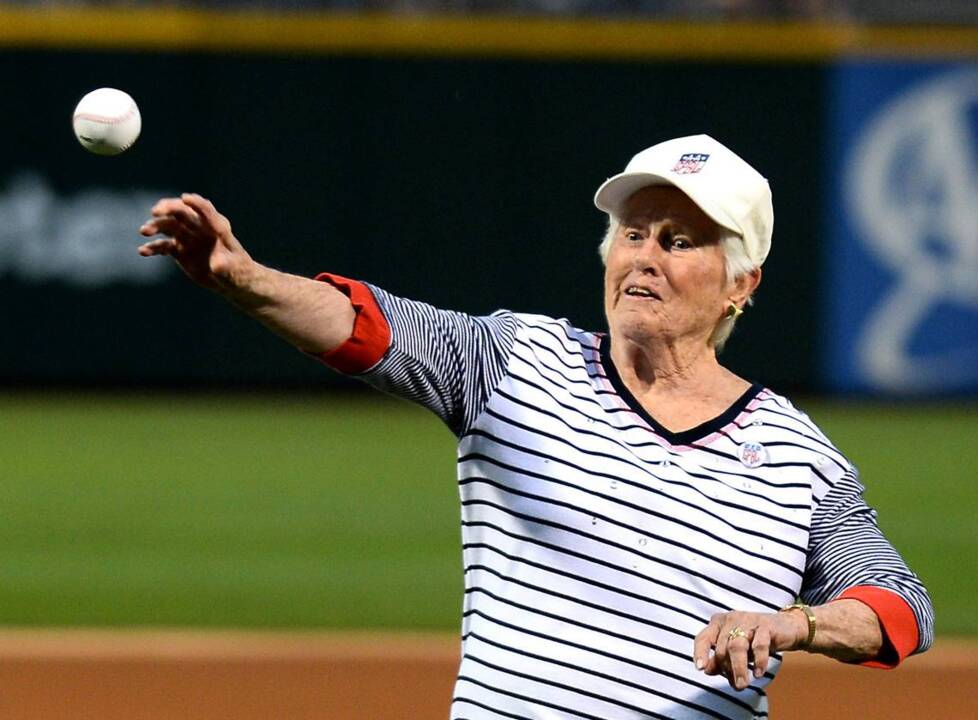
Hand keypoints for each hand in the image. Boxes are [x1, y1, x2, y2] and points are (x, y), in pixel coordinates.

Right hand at [138, 193, 251, 291]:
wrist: (231, 281)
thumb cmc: (238, 272)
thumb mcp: (233, 269)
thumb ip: (224, 265)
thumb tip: (217, 264)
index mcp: (216, 227)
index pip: (206, 209)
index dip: (196, 203)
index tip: (185, 198)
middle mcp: (199, 228)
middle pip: (181, 211)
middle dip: (168, 208)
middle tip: (155, 212)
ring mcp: (188, 238)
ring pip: (168, 226)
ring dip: (155, 226)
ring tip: (144, 232)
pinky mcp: (179, 250)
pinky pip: (163, 246)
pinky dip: (153, 248)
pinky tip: (143, 252)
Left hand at [692, 609, 806, 690]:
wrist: (787, 627)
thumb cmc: (755, 639)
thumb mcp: (736, 650)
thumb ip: (720, 659)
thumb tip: (707, 670)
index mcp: (719, 623)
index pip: (704, 638)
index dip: (700, 652)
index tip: (700, 668)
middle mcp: (730, 619)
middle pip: (722, 647)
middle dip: (727, 669)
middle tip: (736, 685)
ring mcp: (747, 620)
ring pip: (737, 646)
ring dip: (738, 668)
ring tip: (742, 685)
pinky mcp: (765, 626)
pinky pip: (759, 645)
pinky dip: (758, 661)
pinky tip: (758, 673)